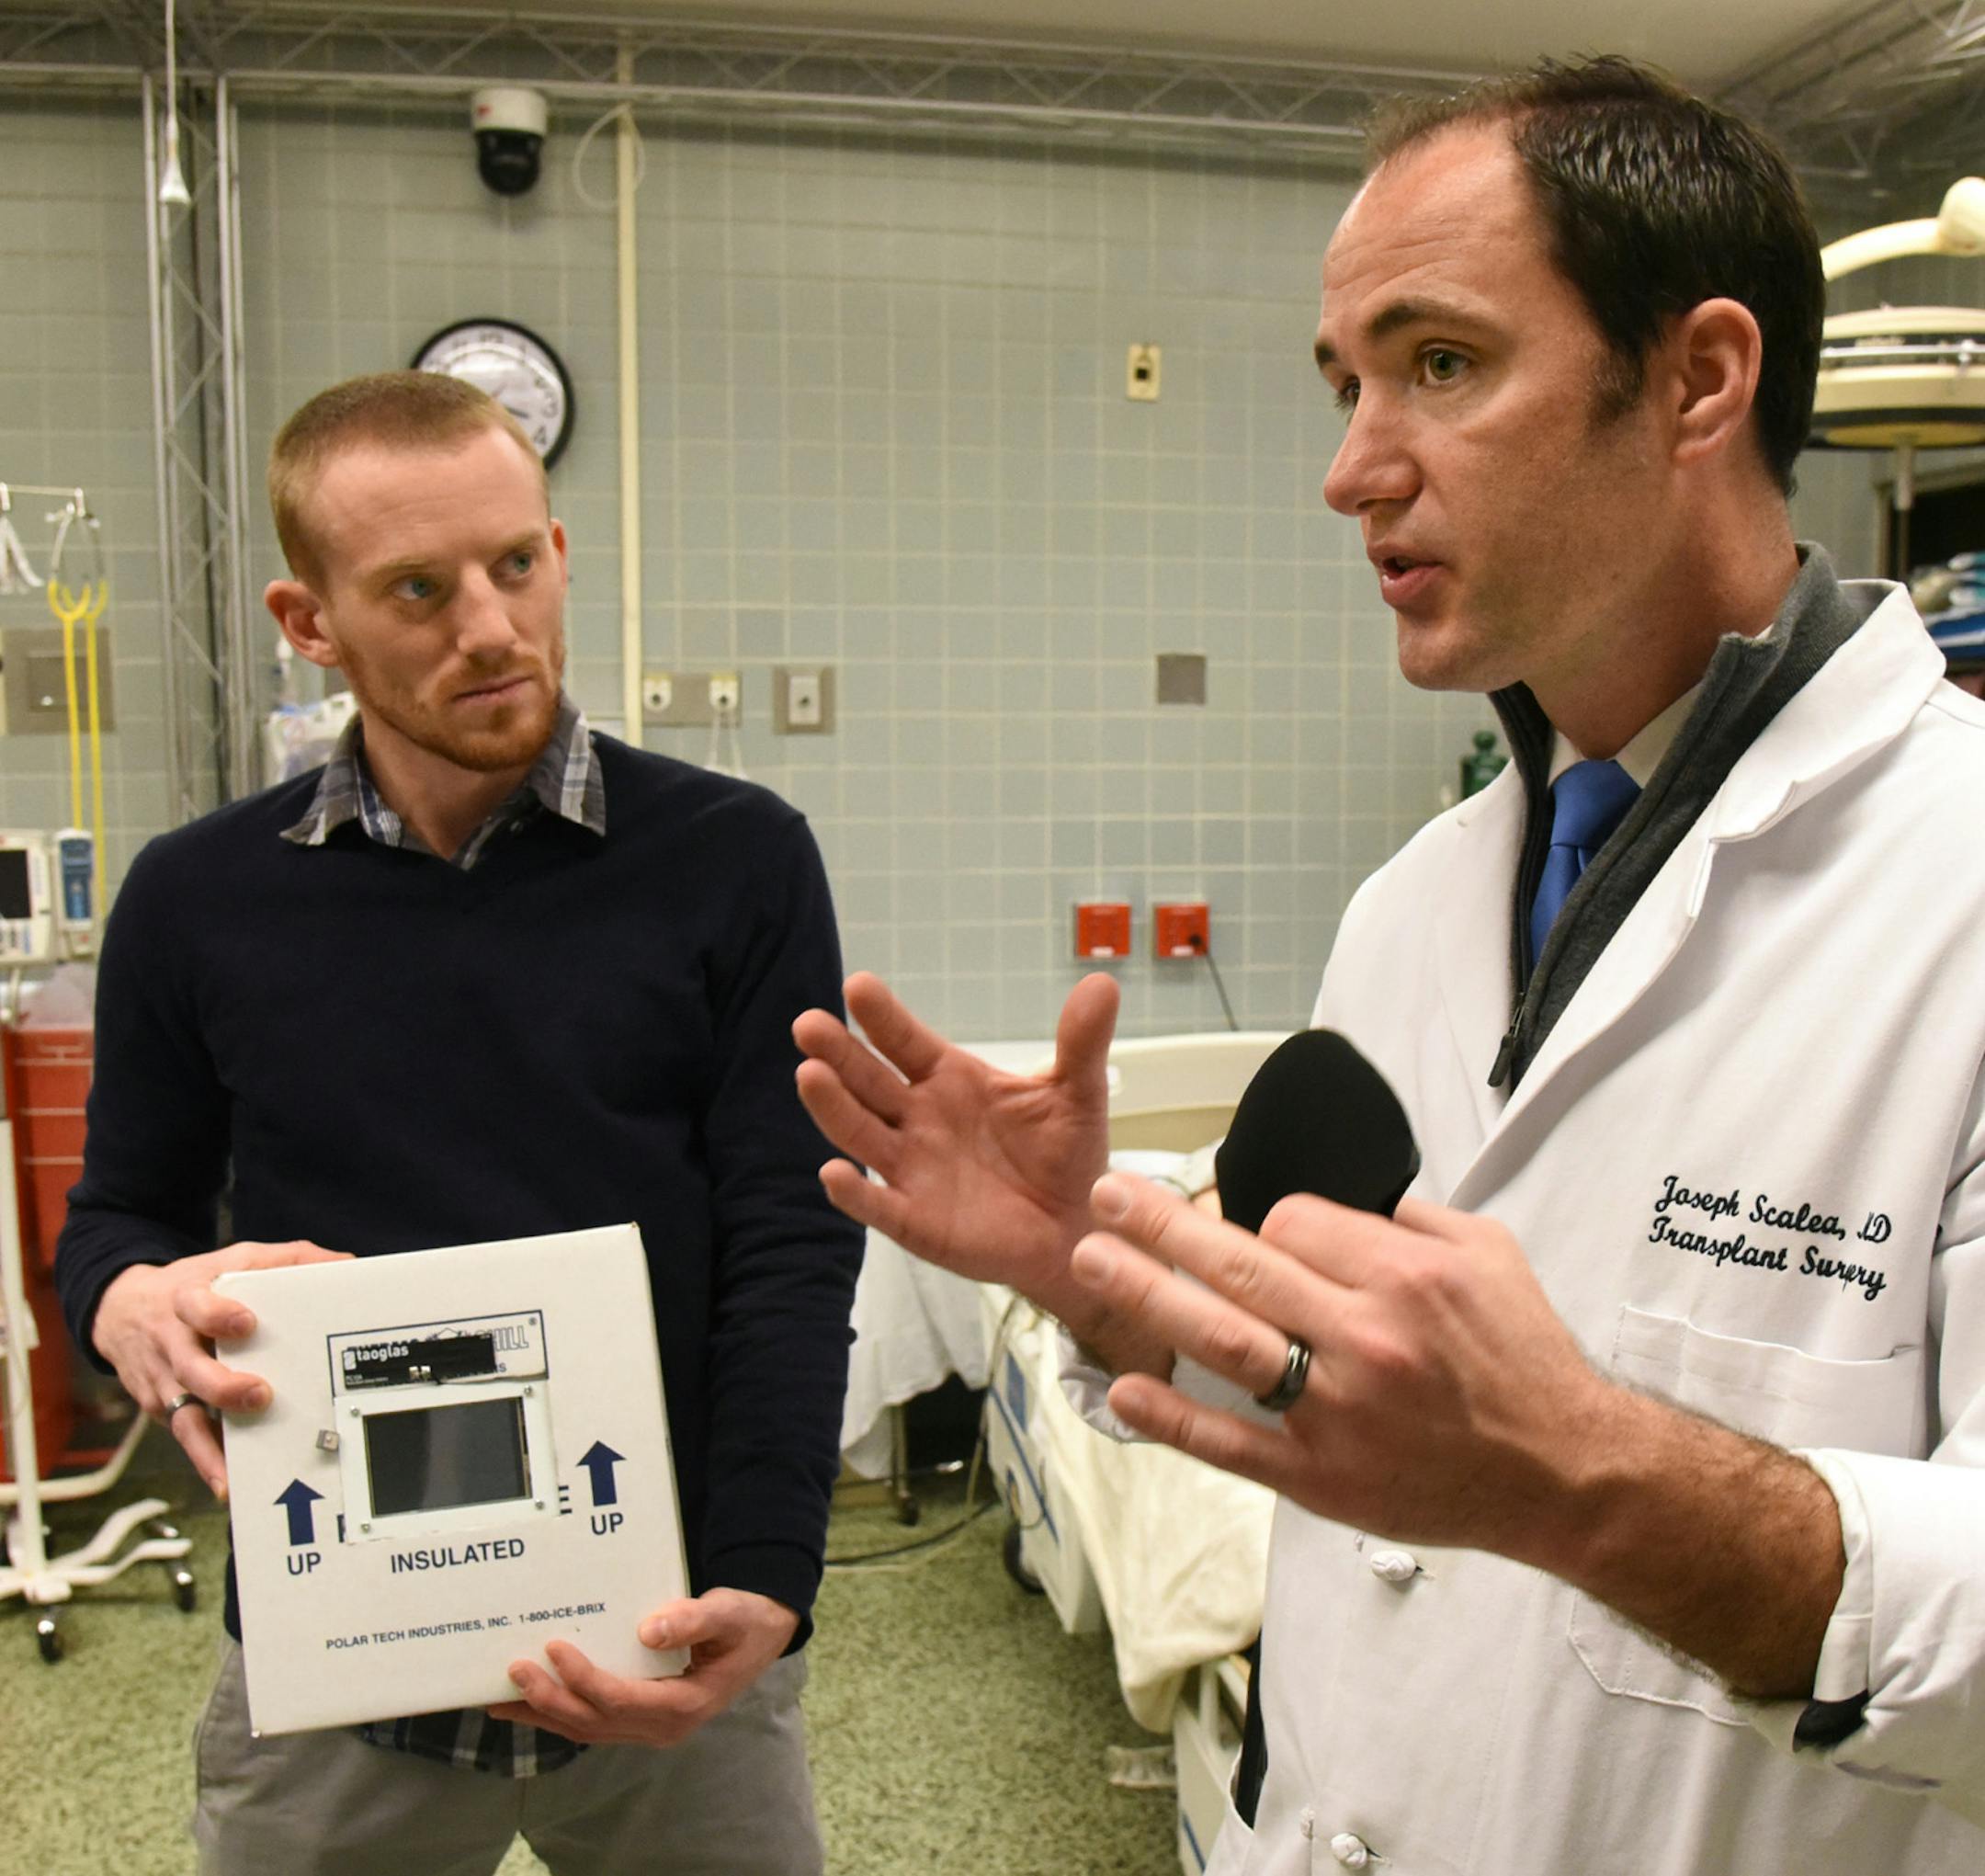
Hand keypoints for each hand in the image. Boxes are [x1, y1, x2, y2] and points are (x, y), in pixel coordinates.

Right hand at [92, 1239, 349, 1497]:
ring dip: (209, 1443)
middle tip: (259, 1395)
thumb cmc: (193, 1287)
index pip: (197, 1307)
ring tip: (233, 1470)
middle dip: (223, 1386)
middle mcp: (172, 1344)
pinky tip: (226, 1483)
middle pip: (192, 1369)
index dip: (217, 1315)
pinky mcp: (162, 1409)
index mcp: (187, 1302)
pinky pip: (185, 1436)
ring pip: (183, 1415)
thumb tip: (343, 1263)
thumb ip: (287, 1260)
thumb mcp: (234, 1262)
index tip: (245, 1323)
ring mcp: (164, 1380)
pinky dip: (205, 1460)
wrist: (122, 1311)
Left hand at [489, 1587, 798, 1748]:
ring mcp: (650, 1726)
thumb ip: (692, 1620)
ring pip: (587, 1729)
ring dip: (544, 1713)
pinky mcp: (641, 1717)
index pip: (620, 1700)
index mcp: (683, 1705)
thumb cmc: (744, 1621)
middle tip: (514, 1672)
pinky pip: (594, 1721)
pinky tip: (534, 1700)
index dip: (583, 1679)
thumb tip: (649, 1629)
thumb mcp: (728, 1614)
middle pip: (594, 1722)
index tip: (555, 1648)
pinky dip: (560, 1711)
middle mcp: (662, 1726)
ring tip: (500, 1700)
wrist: (760, 1634)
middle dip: (549, 1700)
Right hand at [793, 972, 1119, 1320]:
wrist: (1080, 1228)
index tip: (857, 987)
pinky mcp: (915, 1219)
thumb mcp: (1078, 1093)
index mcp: (949, 1079)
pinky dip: (854, 1194)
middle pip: (868, 1081)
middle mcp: (918, 1119)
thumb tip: (1102, 982)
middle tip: (809, 1025)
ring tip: (809, 1076)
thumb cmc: (1068, 1155)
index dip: (881, 1016)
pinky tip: (834, 1174)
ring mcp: (911, 1169)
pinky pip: (877, 1206)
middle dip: (837, 1053)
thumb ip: (1081, 1042)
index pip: (904, 1041)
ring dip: (832, 1107)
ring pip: (860, 1134)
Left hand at [1067, 1171, 1610, 1558]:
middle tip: (1106, 1194)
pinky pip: (1231, 1443)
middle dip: (1161, 1222)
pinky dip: (1172, 1418)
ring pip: (1221, 1338)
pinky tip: (1122, 1390)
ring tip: (1091, 1259)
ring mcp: (1336, 1410)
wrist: (1562, 1472)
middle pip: (1239, 1263)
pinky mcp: (1320, 1476)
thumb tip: (1342, 1196)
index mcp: (1403, 1276)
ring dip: (1146, 1293)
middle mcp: (1363, 1337)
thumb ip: (1410, 1217)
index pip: (1291, 1219)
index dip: (1260, 1215)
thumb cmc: (1523, 1361)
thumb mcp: (1488, 1254)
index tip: (1252, 1226)